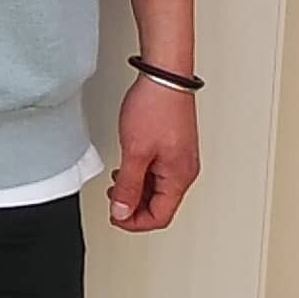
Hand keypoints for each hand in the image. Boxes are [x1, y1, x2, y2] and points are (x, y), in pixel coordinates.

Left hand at [106, 73, 199, 231]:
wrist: (164, 76)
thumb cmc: (156, 106)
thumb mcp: (135, 151)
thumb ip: (128, 185)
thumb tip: (122, 210)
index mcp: (179, 176)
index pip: (160, 216)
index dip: (135, 221)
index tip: (116, 216)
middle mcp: (184, 169)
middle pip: (160, 204)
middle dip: (135, 206)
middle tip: (114, 202)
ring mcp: (180, 157)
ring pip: (158, 187)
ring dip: (136, 190)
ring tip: (117, 185)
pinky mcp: (174, 144)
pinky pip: (158, 170)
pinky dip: (142, 174)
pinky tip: (127, 168)